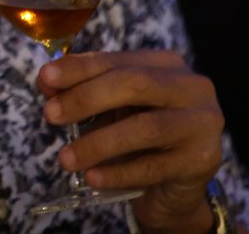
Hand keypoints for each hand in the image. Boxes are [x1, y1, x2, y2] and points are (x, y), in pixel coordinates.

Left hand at [39, 50, 222, 231]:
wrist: (175, 186)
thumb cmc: (138, 138)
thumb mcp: (109, 109)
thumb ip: (80, 91)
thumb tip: (46, 82)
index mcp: (166, 65)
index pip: (116, 61)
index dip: (78, 68)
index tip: (45, 78)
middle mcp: (192, 88)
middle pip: (133, 85)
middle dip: (86, 98)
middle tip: (50, 115)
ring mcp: (202, 124)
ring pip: (145, 128)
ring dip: (98, 143)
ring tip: (66, 158)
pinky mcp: (203, 160)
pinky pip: (153, 167)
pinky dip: (118, 173)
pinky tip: (92, 177)